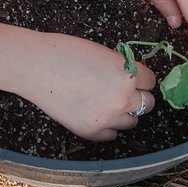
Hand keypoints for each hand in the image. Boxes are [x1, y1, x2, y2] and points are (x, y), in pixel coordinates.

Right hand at [18, 34, 156, 140]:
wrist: (37, 66)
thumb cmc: (66, 51)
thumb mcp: (103, 53)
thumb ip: (121, 68)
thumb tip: (132, 80)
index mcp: (127, 75)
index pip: (150, 81)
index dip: (140, 78)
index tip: (133, 77)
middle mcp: (123, 99)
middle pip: (147, 104)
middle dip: (137, 96)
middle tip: (120, 91)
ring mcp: (108, 118)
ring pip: (131, 121)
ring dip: (123, 112)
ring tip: (105, 102)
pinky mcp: (91, 132)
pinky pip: (111, 135)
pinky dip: (107, 126)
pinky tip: (95, 113)